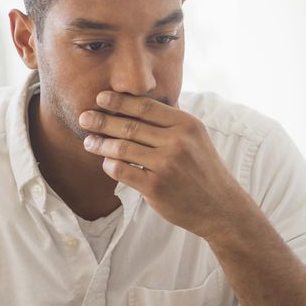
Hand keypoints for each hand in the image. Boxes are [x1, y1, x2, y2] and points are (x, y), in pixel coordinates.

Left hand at [79, 90, 251, 238]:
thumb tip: (135, 105)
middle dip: (102, 121)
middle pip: (130, 126)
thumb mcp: (195, 139)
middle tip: (84, 118)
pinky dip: (110, 165)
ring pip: (122, 148)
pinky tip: (106, 163)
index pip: (146, 107)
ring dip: (101, 144)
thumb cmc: (203, 170)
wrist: (221, 207)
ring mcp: (166, 165)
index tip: (101, 98)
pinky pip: (122, 171)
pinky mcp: (156, 187)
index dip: (120, 101)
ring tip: (89, 142)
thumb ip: (171, 123)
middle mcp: (177, 142)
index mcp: (187, 125)